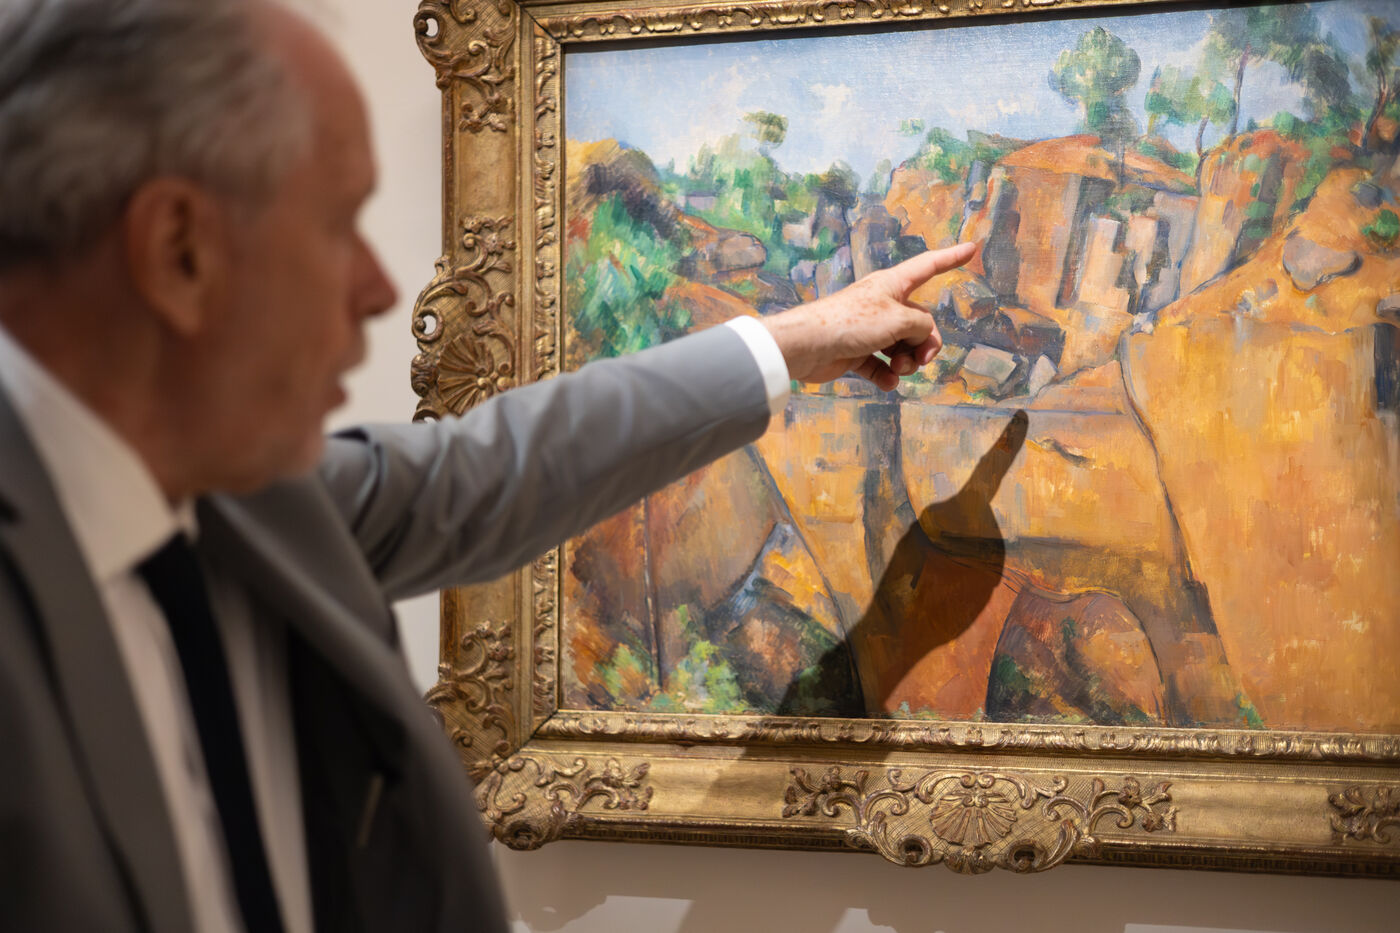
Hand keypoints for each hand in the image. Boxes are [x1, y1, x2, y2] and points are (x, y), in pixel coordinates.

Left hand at [761, 242, 976, 391]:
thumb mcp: (900, 319)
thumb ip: (922, 326)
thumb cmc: (852, 323)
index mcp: (893, 285)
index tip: (972, 247)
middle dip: (926, 344)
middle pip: (921, 322)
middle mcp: (883, 304)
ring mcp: (870, 330)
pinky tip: (887, 383)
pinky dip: (887, 375)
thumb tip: (920, 341)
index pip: (929, 266)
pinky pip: (881, 365)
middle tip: (920, 360)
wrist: (808, 346)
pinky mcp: (856, 353)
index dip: (951, 258)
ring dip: (907, 362)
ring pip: (903, 347)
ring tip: (897, 369)